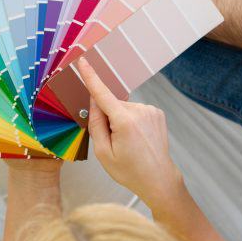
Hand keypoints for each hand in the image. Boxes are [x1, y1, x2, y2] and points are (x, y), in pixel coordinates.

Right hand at [78, 58, 183, 207]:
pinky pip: (135, 112)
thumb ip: (95, 124)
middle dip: (108, 119)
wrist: (158, 179)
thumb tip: (93, 102)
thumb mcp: (103, 153)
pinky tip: (138, 138)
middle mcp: (140, 111)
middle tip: (115, 143)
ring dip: (121, 121)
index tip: (83, 61)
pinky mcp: (157, 113)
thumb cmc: (130, 171)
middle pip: (112, 106)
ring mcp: (151, 111)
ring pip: (124, 109)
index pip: (102, 94)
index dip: (90, 77)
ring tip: (129, 144)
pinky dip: (131, 122)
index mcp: (125, 122)